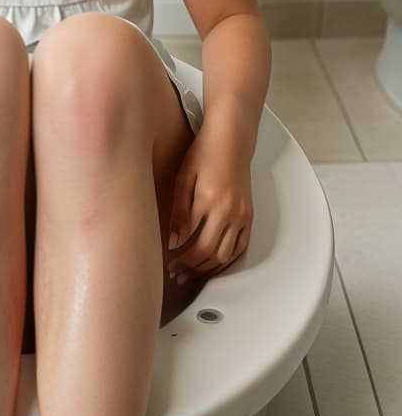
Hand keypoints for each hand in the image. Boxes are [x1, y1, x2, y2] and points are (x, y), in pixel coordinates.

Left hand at [166, 129, 252, 283]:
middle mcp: (229, 213)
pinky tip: (214, 264)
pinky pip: (240, 247)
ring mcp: (242, 216)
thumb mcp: (182, 178)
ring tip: (191, 273)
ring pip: (226, 255)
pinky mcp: (249, 216)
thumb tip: (173, 241)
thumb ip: (178, 211)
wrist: (231, 141)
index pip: (192, 243)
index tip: (167, 263)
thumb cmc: (203, 154)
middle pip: (209, 254)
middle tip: (176, 274)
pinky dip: (227, 260)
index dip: (178, 258)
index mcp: (209, 203)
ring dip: (208, 269)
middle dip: (190, 268)